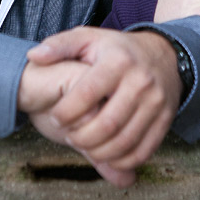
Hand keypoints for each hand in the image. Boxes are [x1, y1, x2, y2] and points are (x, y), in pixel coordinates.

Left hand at [27, 27, 181, 185]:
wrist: (163, 55)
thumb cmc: (116, 50)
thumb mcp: (88, 38)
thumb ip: (59, 46)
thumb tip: (33, 56)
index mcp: (118, 61)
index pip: (86, 95)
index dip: (65, 112)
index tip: (55, 117)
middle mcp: (140, 82)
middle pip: (107, 124)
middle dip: (81, 139)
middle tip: (69, 137)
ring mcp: (156, 102)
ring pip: (125, 142)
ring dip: (99, 153)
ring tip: (84, 146)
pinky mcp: (166, 119)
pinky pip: (144, 150)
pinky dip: (122, 161)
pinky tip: (107, 156)